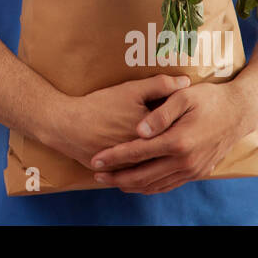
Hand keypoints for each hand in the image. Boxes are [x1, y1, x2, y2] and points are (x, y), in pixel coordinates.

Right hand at [44, 74, 190, 170]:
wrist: (67, 125)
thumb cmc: (100, 105)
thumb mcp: (131, 90)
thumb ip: (160, 85)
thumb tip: (186, 82)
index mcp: (151, 136)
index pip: (177, 131)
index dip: (184, 124)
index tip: (190, 118)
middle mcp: (144, 155)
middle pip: (167, 150)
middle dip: (176, 144)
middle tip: (183, 133)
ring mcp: (130, 167)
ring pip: (154, 167)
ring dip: (164, 162)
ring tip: (171, 151)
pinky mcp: (118, 173)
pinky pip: (137, 175)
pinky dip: (146, 171)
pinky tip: (152, 165)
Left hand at [90, 80, 257, 194]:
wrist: (240, 111)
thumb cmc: (210, 99)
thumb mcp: (184, 97)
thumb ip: (159, 114)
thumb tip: (138, 130)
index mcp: (179, 141)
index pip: (138, 152)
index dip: (114, 157)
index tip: (95, 159)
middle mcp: (185, 161)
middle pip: (143, 175)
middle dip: (117, 176)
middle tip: (97, 174)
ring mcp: (193, 170)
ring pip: (156, 185)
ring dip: (131, 185)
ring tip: (111, 180)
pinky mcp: (198, 172)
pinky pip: (169, 185)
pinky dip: (150, 187)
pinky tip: (137, 184)